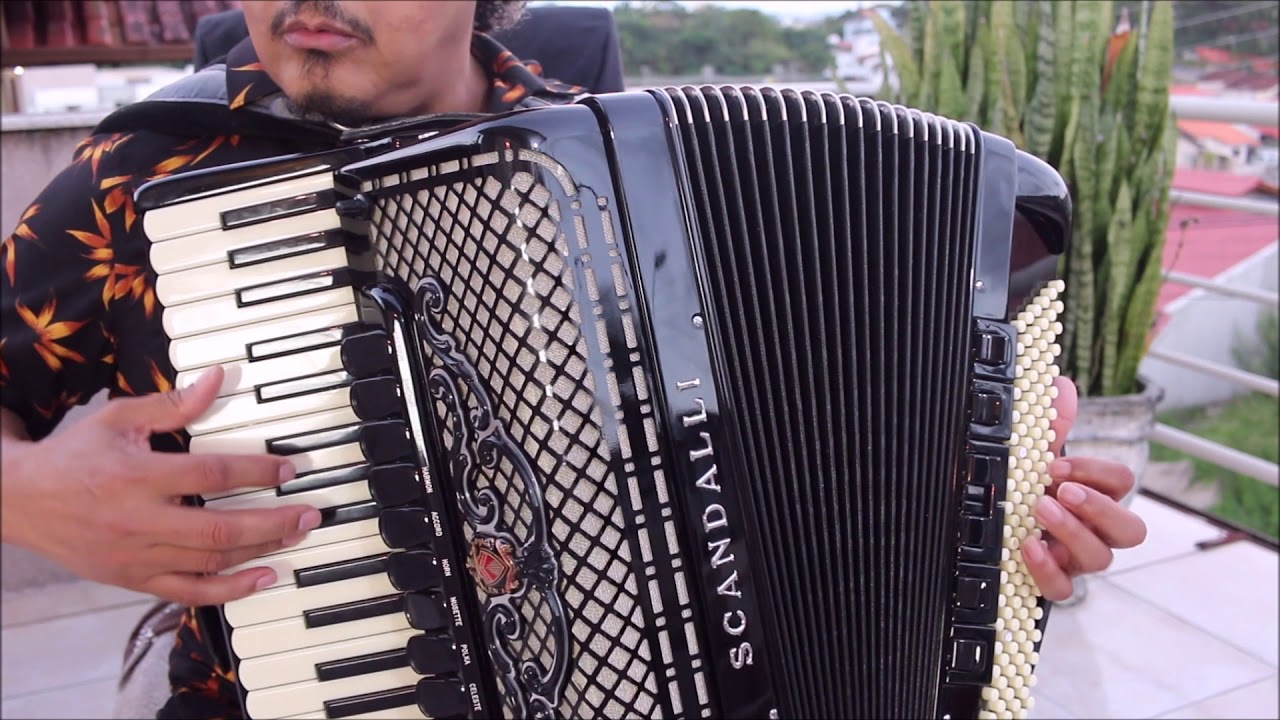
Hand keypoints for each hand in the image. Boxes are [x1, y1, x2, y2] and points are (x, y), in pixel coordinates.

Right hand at [0, 367, 319, 605]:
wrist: (20, 500)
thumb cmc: (74, 456)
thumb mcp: (119, 418)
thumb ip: (174, 406)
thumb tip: (218, 379)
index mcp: (137, 476)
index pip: (212, 474)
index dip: (257, 472)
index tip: (289, 469)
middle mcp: (138, 521)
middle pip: (220, 527)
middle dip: (274, 522)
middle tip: (311, 513)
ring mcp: (136, 556)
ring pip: (210, 561)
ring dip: (260, 550)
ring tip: (295, 535)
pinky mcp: (133, 578)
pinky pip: (189, 592)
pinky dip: (230, 590)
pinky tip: (262, 577)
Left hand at [1021, 376, 1147, 600]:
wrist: (989, 530)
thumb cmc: (1024, 490)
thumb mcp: (1033, 459)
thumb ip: (1050, 426)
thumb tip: (1062, 387)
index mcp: (1096, 496)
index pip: (1121, 483)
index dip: (1096, 472)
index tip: (1056, 465)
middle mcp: (1095, 531)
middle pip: (1130, 530)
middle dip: (1099, 508)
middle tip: (1063, 491)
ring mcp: (1076, 560)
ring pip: (1100, 559)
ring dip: (1072, 532)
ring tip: (1040, 509)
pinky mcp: (1052, 583)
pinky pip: (1064, 589)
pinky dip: (1048, 570)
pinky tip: (1027, 545)